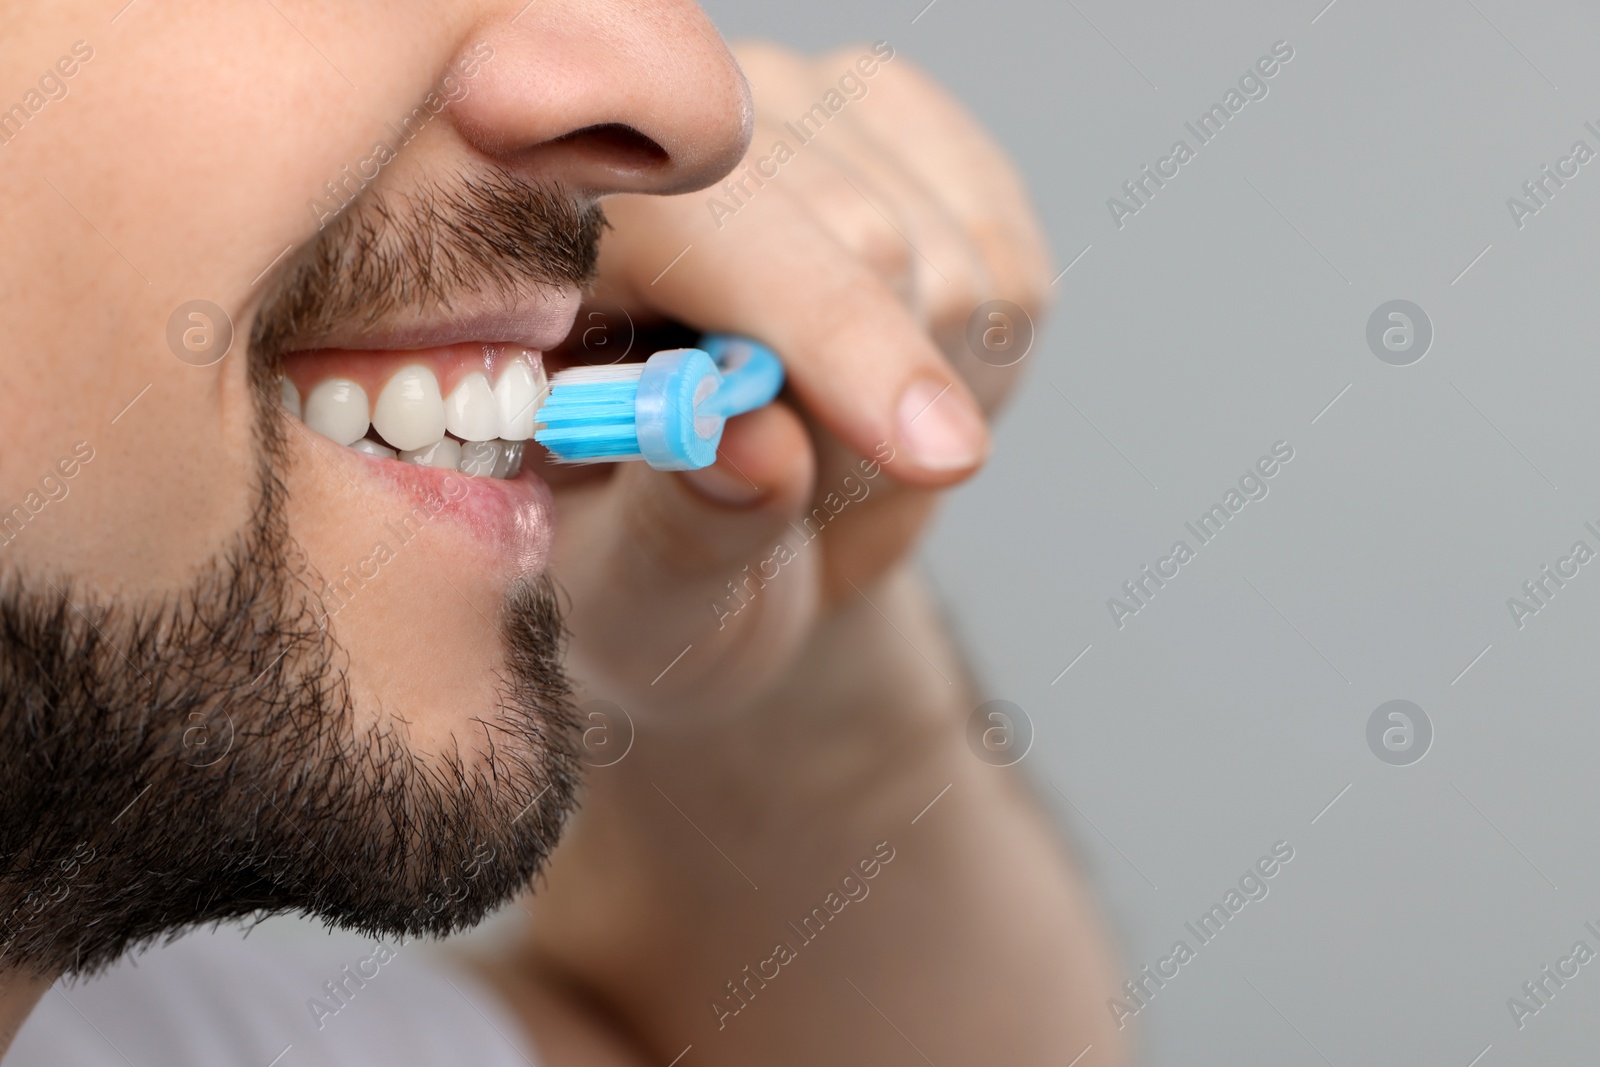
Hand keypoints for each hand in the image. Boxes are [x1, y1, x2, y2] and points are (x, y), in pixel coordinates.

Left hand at [544, 40, 1051, 719]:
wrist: (718, 539)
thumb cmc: (633, 567)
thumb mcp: (630, 592)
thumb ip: (682, 525)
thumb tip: (759, 451)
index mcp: (531, 217)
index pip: (714, 227)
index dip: (827, 331)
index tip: (931, 456)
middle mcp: (659, 126)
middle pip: (867, 239)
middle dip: (868, 421)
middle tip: (816, 525)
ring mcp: (786, 104)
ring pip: (964, 267)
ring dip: (927, 419)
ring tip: (838, 484)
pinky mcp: (897, 128)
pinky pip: (1016, 273)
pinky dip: (981, 381)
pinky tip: (891, 414)